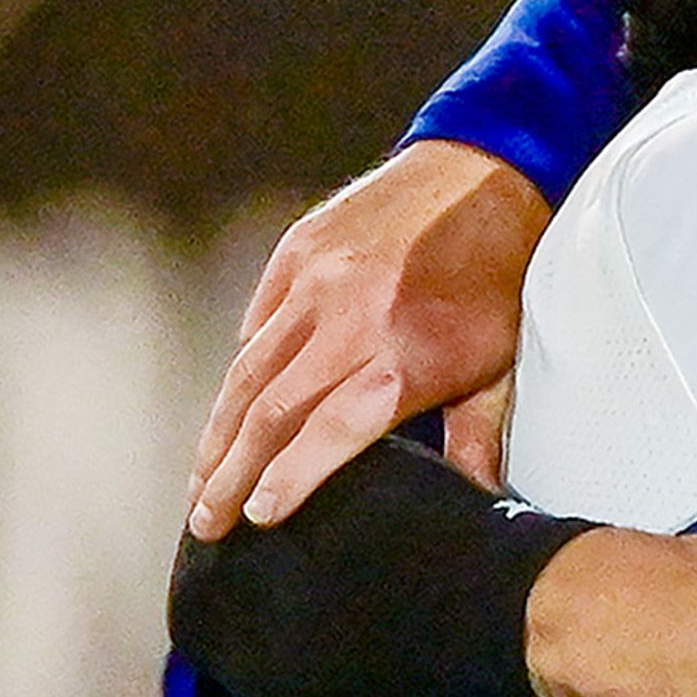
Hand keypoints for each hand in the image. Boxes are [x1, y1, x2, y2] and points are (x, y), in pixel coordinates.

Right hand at [188, 141, 548, 539]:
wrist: (483, 178)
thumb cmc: (495, 279)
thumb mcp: (496, 367)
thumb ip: (475, 439)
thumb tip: (476, 503)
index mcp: (400, 359)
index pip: (326, 433)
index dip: (287, 479)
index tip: (255, 518)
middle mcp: (347, 323)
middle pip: (270, 411)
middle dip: (229, 472)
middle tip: (205, 519)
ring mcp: (314, 284)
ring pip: (247, 369)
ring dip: (218, 430)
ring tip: (200, 476)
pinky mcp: (296, 252)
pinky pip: (256, 323)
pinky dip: (240, 369)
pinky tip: (229, 409)